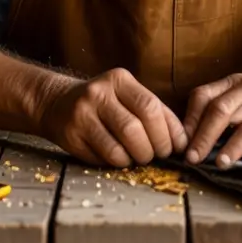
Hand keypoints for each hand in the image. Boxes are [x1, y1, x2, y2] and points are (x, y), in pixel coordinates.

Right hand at [38, 68, 187, 167]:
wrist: (58, 103)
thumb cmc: (104, 103)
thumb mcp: (127, 96)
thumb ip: (155, 112)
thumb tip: (183, 140)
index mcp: (119, 79)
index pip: (150, 106)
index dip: (167, 132)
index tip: (175, 146)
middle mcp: (98, 93)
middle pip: (135, 129)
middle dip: (153, 149)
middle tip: (156, 155)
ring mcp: (82, 114)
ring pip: (119, 147)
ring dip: (136, 159)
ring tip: (138, 157)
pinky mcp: (71, 135)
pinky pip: (103, 157)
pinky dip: (118, 163)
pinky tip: (119, 157)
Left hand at [183, 74, 241, 167]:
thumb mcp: (231, 100)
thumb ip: (207, 112)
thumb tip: (184, 138)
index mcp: (234, 82)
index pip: (206, 97)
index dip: (191, 121)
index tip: (182, 144)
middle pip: (224, 111)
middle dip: (206, 137)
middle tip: (194, 159)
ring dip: (233, 147)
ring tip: (220, 163)